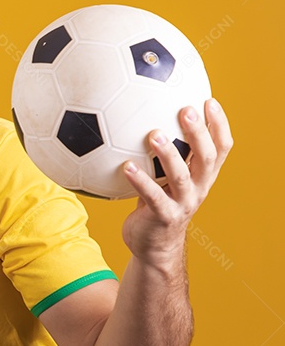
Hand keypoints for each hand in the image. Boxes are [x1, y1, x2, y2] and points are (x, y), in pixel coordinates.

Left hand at [122, 99, 232, 267]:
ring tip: (154, 134)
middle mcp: (198, 187)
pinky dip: (140, 180)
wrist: (154, 245)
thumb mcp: (166, 177)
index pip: (221, 147)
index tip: (209, 100)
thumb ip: (165, 153)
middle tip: (185, 110)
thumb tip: (145, 115)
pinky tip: (126, 166)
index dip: (219, 124)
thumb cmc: (157, 202)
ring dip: (168, 154)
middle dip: (198, 133)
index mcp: (203, 175)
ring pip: (181, 176)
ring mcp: (183, 203)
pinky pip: (152, 196)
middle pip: (207, 158)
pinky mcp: (163, 216)